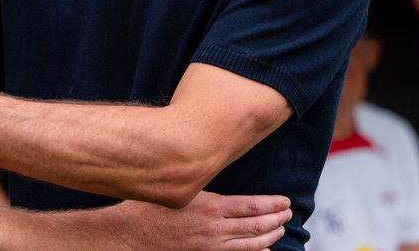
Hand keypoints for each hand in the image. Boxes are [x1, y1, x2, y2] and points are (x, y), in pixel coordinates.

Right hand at [113, 192, 290, 250]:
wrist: (129, 234)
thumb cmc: (148, 207)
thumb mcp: (179, 188)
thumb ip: (202, 186)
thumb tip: (219, 176)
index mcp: (210, 207)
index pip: (252, 205)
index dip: (272, 204)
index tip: (285, 200)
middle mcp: (214, 228)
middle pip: (256, 225)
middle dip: (277, 219)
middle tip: (289, 213)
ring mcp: (210, 246)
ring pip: (251, 244)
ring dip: (270, 236)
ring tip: (281, 228)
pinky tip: (264, 250)